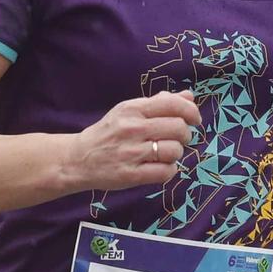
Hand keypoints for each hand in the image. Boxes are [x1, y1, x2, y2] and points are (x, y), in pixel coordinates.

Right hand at [59, 91, 200, 192]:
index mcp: (133, 108)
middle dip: (185, 135)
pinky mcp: (131, 175)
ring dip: (176, 154)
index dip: (191, 112)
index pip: (173, 104)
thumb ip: (159, 102)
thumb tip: (188, 96)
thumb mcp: (128, 111)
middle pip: (178, 128)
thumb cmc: (108, 133)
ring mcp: (131, 152)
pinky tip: (159, 168)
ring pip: (174, 151)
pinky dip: (168, 171)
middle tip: (178, 139)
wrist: (78, 159)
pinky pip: (166, 172)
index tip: (194, 120)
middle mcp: (132, 128)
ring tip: (165, 154)